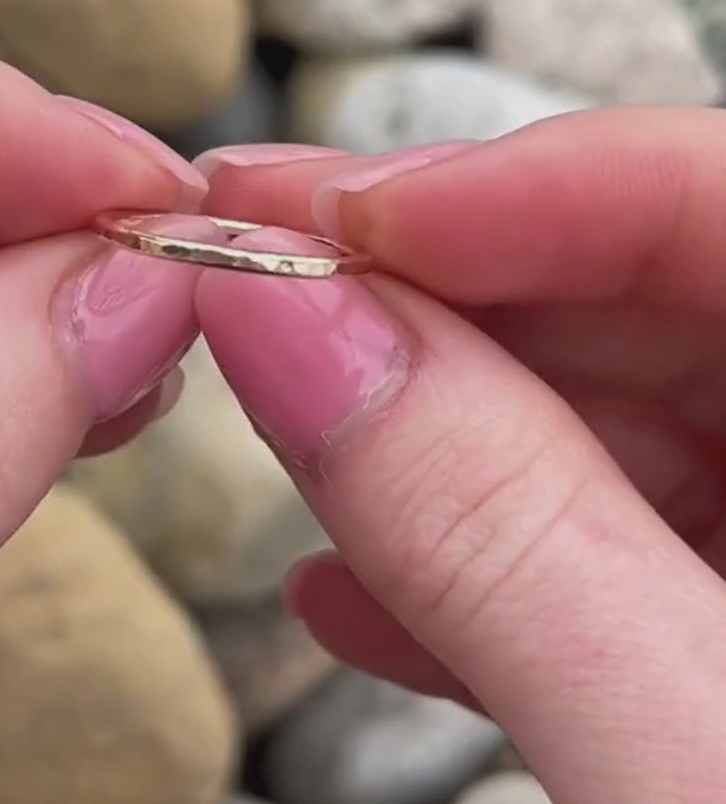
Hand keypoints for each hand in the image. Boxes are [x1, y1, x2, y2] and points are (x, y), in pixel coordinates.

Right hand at [194, 110, 725, 802]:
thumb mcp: (693, 775)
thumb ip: (489, 526)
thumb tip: (285, 319)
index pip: (716, 201)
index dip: (498, 185)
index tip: (305, 216)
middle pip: (646, 287)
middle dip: (425, 285)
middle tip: (250, 274)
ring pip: (609, 406)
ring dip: (432, 423)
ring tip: (285, 421)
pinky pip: (613, 533)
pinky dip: (478, 553)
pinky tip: (356, 587)